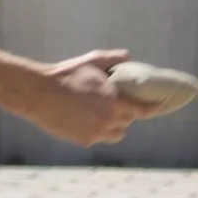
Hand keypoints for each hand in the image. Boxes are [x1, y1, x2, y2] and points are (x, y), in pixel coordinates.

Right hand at [20, 50, 144, 147]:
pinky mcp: (84, 141)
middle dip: (126, 114)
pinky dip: (96, 131)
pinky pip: (97, 138)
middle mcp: (109, 120)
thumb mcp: (91, 61)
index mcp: (115, 101)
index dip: (152, 108)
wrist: (38, 93)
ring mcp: (96, 133)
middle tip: (117, 105)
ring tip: (104, 116)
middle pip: (128, 122)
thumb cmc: (66, 74)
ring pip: (115, 134)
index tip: (158, 106)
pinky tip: (85, 120)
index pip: (143, 110)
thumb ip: (113, 59)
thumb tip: (129, 57)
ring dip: (114, 126)